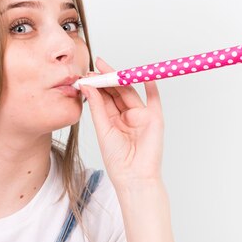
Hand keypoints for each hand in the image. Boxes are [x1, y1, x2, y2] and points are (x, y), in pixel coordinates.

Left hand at [81, 57, 163, 190]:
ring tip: (109, 68)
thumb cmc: (117, 160)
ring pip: (131, 92)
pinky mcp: (154, 118)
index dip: (97, 85)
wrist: (133, 176)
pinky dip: (151, 86)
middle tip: (96, 65)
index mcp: (112, 120)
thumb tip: (87, 86)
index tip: (87, 73)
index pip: (105, 97)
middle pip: (117, 92)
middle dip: (107, 78)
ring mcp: (141, 116)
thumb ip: (97, 106)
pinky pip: (154, 99)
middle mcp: (127, 116)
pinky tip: (143, 74)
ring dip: (122, 79)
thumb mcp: (103, 129)